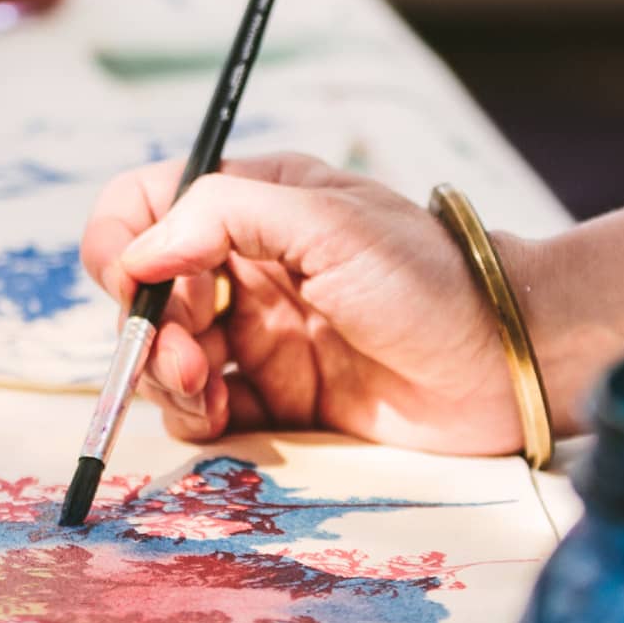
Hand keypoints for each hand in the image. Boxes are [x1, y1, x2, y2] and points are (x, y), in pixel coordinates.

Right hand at [79, 152, 520, 452]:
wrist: (503, 364)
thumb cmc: (427, 278)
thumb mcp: (328, 221)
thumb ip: (224, 215)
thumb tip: (140, 252)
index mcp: (254, 205)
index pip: (149, 205)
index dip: (121, 240)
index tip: (132, 280)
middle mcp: (245, 268)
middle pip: (147, 293)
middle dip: (147, 326)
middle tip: (187, 355)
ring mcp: (258, 336)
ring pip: (166, 356)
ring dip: (164, 376)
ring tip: (203, 390)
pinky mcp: (276, 400)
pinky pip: (203, 410)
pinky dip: (194, 416)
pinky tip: (221, 417)